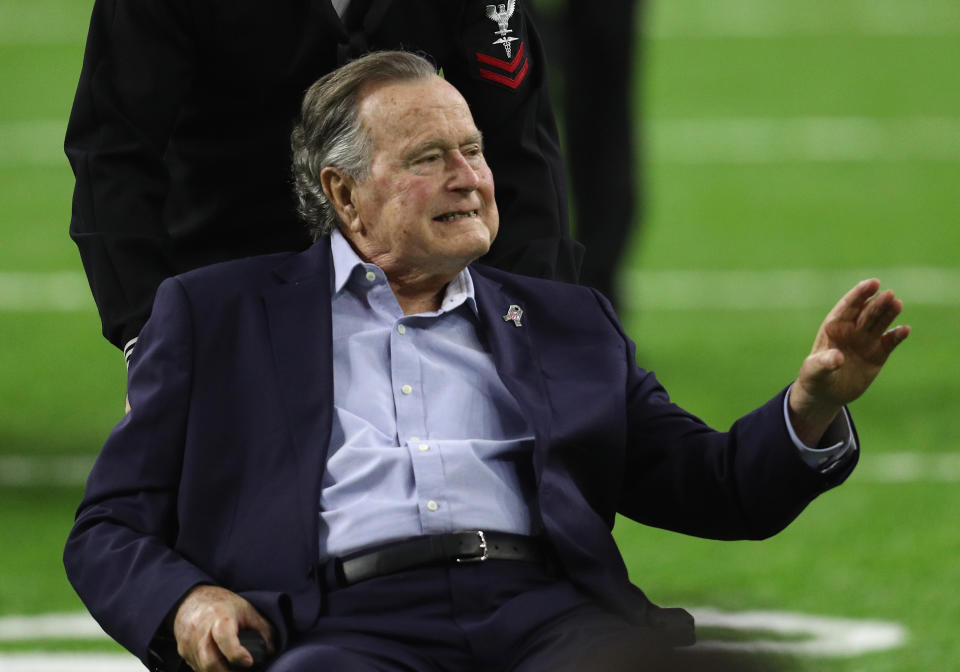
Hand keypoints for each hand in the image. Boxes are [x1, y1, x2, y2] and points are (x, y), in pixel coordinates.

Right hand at [172, 585, 274, 671]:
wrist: (191, 599)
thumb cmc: (221, 604)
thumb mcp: (246, 609)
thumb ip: (262, 629)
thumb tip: (271, 650)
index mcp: (218, 617)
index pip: (224, 638)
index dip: (237, 653)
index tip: (249, 662)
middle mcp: (200, 631)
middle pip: (210, 662)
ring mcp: (189, 643)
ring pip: (202, 669)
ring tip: (233, 670)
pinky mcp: (183, 652)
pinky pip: (196, 668)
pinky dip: (210, 671)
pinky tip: (221, 667)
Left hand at [789, 279, 909, 444]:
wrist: (825, 394)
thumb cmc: (814, 378)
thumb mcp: (814, 371)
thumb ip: (824, 362)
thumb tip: (837, 358)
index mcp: (834, 328)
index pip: (848, 306)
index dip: (859, 294)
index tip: (872, 283)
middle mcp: (852, 331)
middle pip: (866, 312)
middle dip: (877, 303)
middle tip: (889, 294)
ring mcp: (865, 341)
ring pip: (879, 323)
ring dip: (889, 313)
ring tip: (897, 304)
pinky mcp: (877, 354)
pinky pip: (889, 342)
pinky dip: (897, 336)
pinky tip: (905, 330)